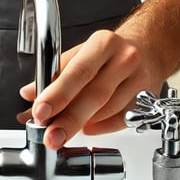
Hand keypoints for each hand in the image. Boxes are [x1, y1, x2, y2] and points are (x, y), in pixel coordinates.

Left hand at [17, 29, 166, 149]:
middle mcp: (124, 59)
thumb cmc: (110, 52)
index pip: (78, 71)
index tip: (40, 112)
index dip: (58, 94)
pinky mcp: (148, 100)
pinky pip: (121, 121)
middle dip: (69, 119)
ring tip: (64, 131)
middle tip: (51, 136)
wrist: (149, 49)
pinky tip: (88, 128)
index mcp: (103, 43)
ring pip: (108, 111)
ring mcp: (139, 80)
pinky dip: (101, 128)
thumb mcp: (82, 52)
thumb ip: (55, 73)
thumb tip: (30, 94)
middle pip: (95, 95)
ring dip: (84, 124)